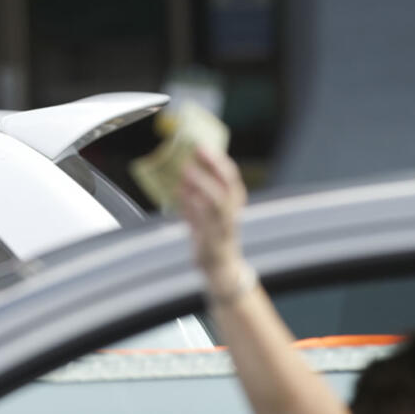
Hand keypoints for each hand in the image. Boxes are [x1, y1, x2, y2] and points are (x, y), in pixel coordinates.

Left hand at [178, 146, 247, 293]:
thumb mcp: (210, 210)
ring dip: (202, 186)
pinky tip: (180, 193)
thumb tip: (182, 168)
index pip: (231, 178)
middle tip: (196, 153)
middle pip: (227, 189)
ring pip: (216, 205)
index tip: (203, 146)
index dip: (218, 161)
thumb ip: (198, 192)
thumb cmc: (213, 233)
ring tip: (186, 172)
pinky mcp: (210, 243)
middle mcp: (231, 215)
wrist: (221, 268)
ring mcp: (222, 229)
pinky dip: (191, 207)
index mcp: (234, 204)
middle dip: (213, 169)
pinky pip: (201, 222)